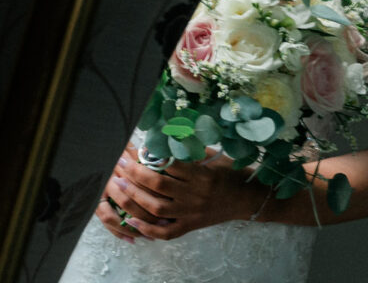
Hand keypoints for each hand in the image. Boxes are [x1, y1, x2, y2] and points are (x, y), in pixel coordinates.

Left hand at [100, 143, 267, 240]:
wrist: (247, 198)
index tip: (133, 150)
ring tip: (120, 186)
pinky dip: (148, 229)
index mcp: (201, 175)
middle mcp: (195, 195)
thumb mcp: (212, 155)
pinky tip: (131, 220)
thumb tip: (162, 136)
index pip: (169, 166)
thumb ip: (188, 149)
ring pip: (159, 208)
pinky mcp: (191, 226)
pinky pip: (167, 232)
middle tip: (120, 165)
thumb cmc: (228, 172)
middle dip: (136, 175)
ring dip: (136, 198)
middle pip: (160, 186)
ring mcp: (192, 213)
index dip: (148, 158)